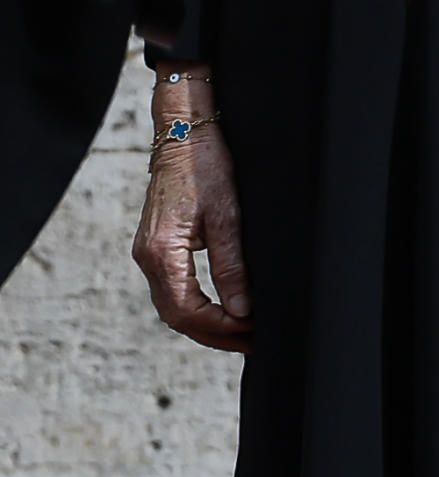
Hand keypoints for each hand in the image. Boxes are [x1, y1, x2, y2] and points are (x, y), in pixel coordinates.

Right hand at [133, 78, 249, 352]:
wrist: (184, 133)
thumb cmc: (207, 167)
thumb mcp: (229, 216)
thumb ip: (232, 266)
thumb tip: (241, 310)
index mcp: (161, 252)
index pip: (186, 310)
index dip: (219, 327)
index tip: (250, 333)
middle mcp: (148, 257)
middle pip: (176, 315)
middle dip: (214, 333)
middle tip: (252, 343)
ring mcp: (149, 253)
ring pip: (173, 306)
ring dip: (206, 323)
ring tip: (243, 333)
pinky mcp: (158, 247)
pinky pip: (174, 289)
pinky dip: (198, 305)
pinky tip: (224, 310)